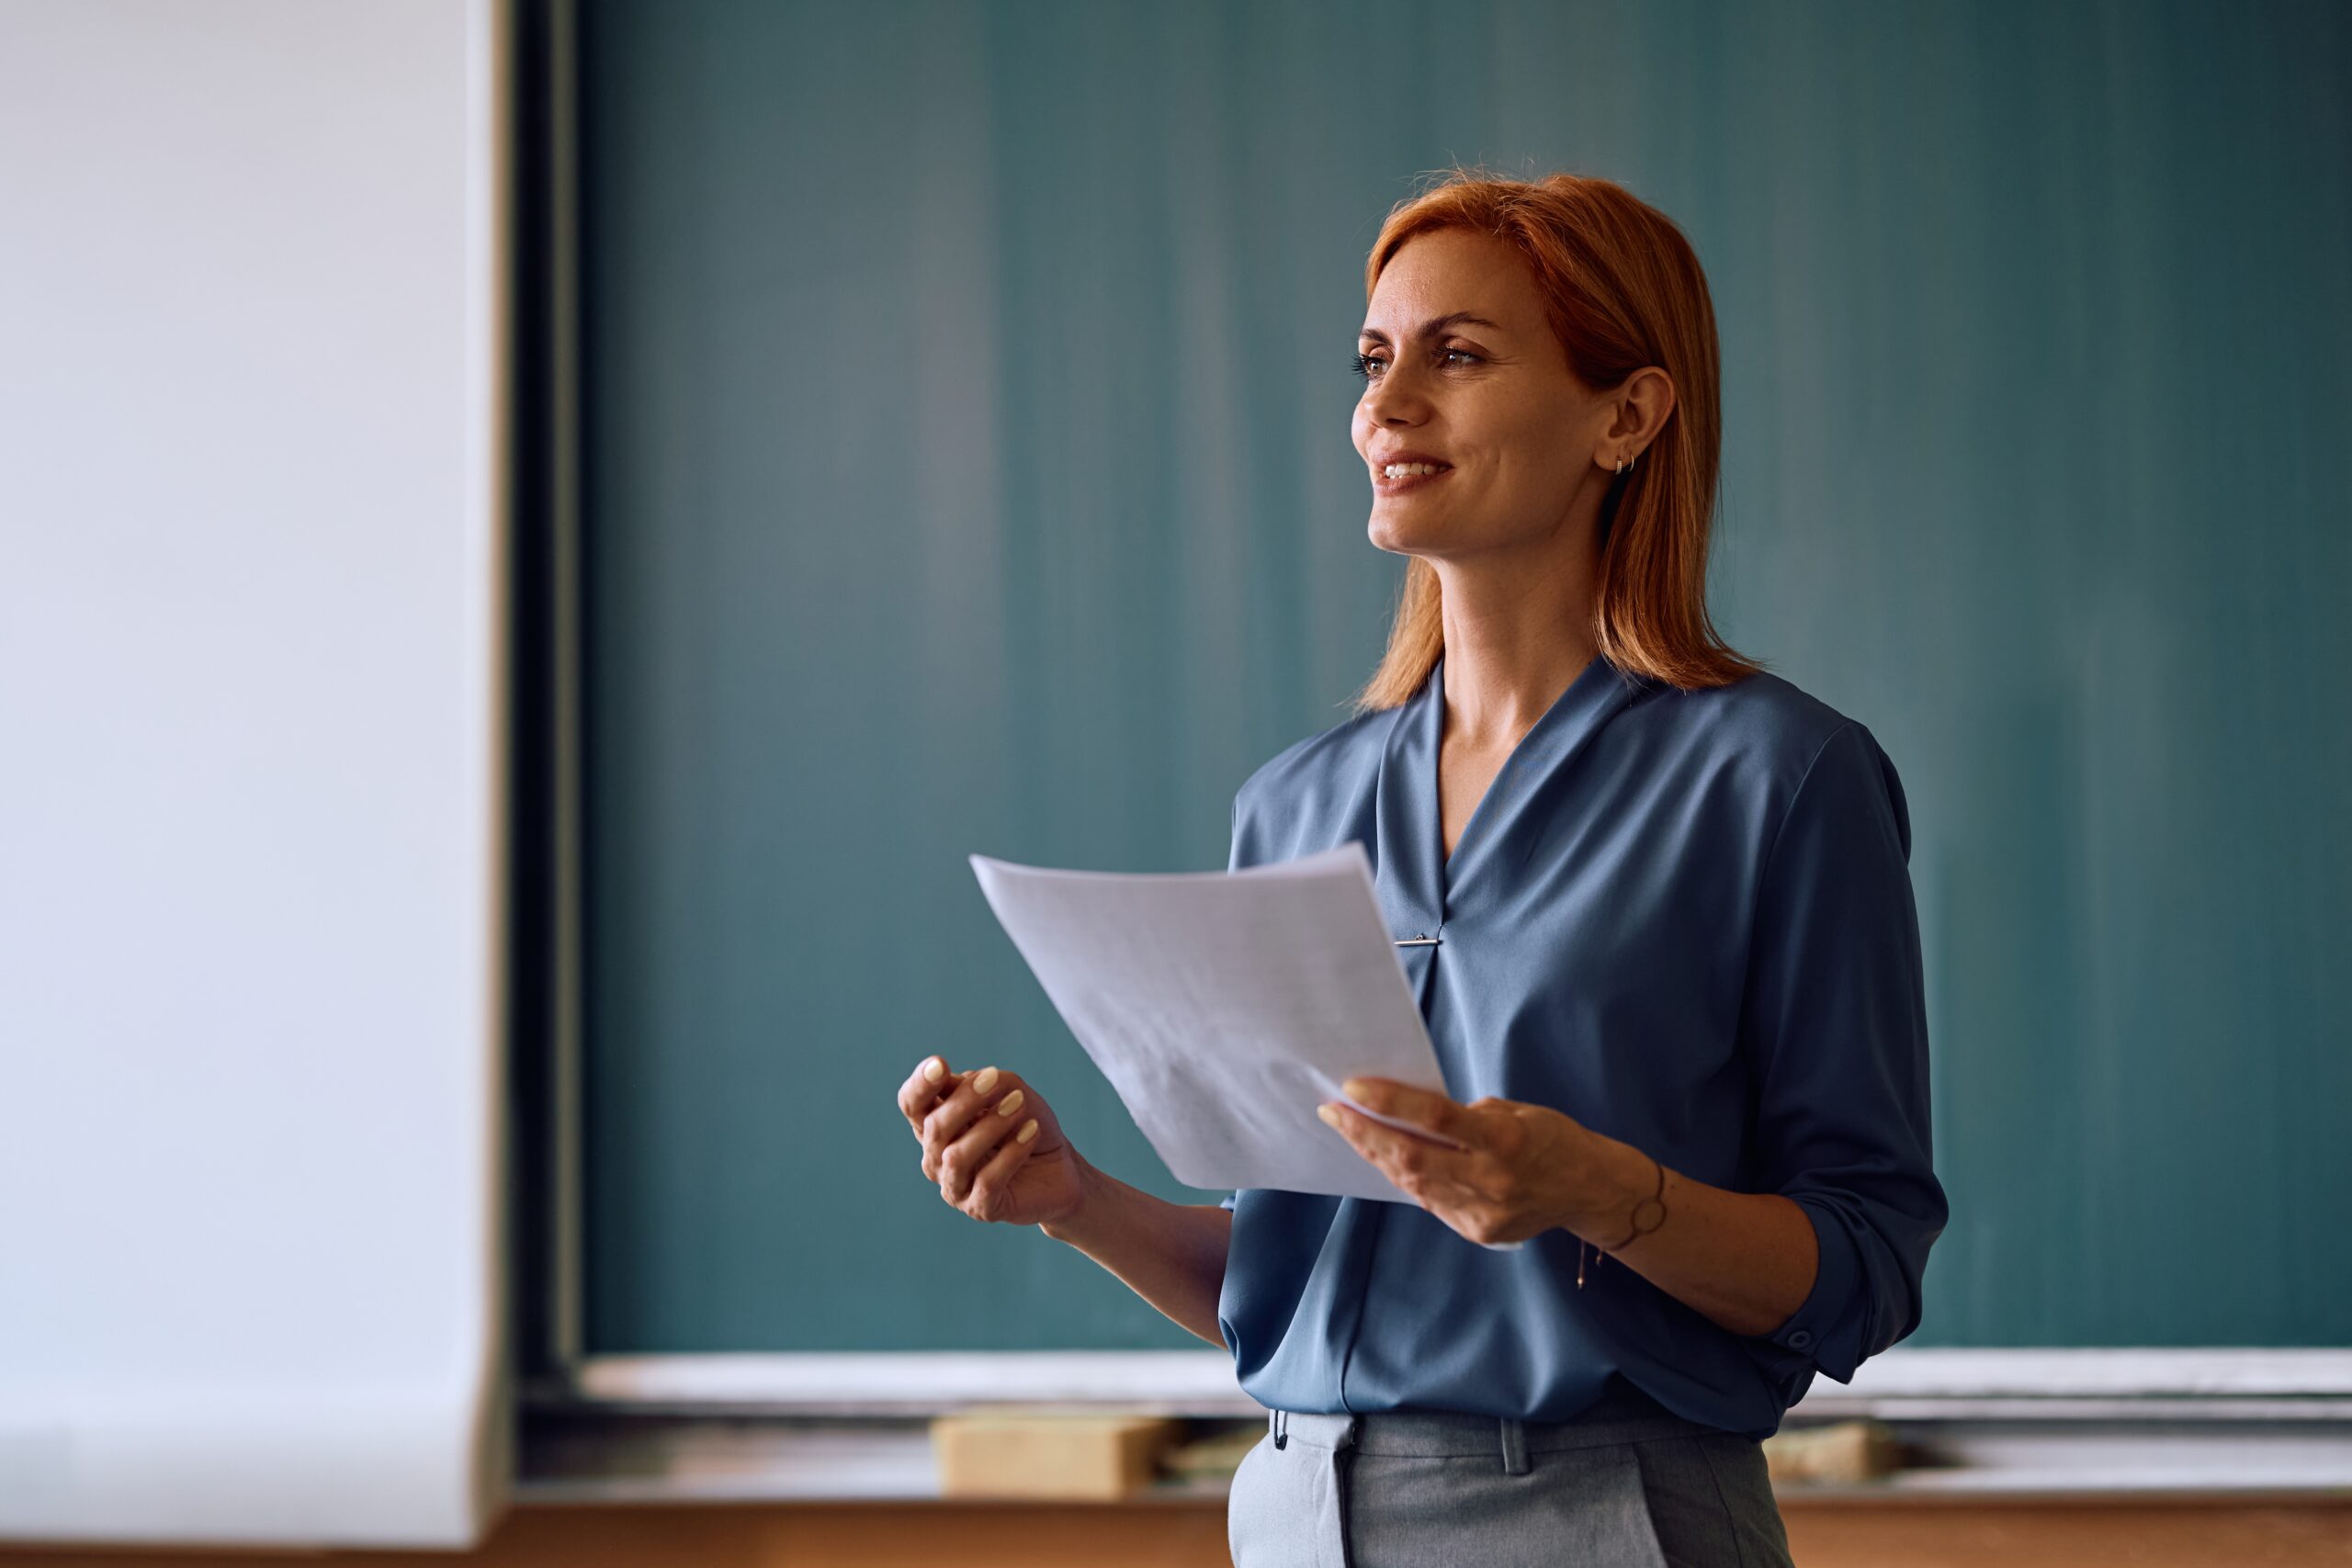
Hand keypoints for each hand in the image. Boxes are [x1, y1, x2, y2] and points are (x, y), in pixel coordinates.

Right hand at [898, 1055, 1085, 1227]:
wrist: (1060, 1167)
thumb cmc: (1027, 1124)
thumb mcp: (1014, 1092)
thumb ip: (988, 1083)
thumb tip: (962, 1083)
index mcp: (936, 1124)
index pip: (912, 1104)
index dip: (920, 1085)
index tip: (940, 1064)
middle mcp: (936, 1157)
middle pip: (934, 1127)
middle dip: (966, 1099)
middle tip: (997, 1080)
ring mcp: (955, 1186)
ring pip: (957, 1156)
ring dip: (991, 1126)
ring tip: (1020, 1106)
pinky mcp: (980, 1208)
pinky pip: (987, 1181)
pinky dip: (1011, 1153)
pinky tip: (1031, 1132)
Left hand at [1316, 1078, 1597, 1246]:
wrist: (1591, 1190)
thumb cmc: (1553, 1138)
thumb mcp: (1517, 1112)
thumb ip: (1467, 1117)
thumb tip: (1413, 1114)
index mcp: (1506, 1141)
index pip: (1437, 1120)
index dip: (1391, 1103)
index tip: (1352, 1088)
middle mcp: (1493, 1181)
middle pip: (1413, 1159)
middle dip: (1365, 1134)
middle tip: (1333, 1111)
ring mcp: (1484, 1214)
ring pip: (1414, 1185)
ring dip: (1378, 1156)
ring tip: (1351, 1131)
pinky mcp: (1479, 1233)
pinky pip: (1431, 1202)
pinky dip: (1407, 1178)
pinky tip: (1388, 1158)